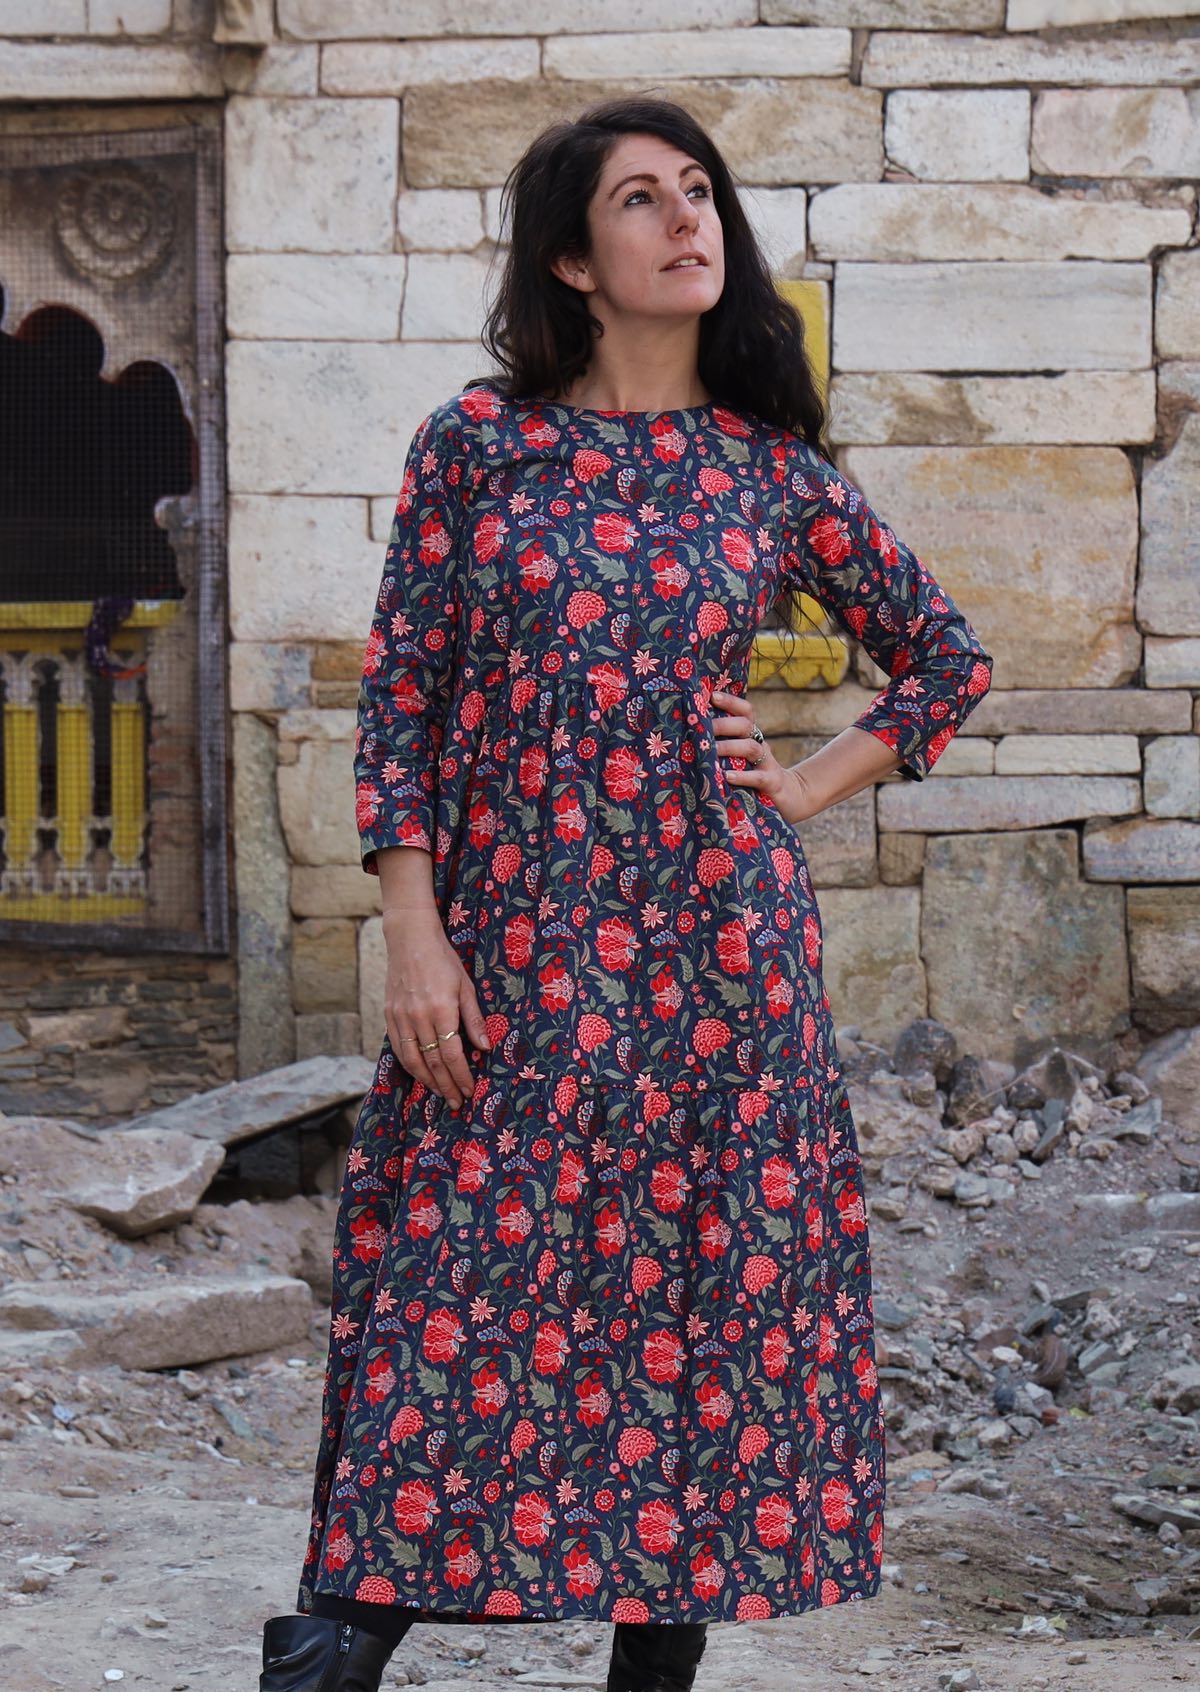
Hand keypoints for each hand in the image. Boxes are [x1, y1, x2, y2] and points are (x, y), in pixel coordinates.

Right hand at [382, 908, 490, 1109]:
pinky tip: (420, 1075)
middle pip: (432, 1062)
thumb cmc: (443, 960)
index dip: (461, 1076)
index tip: (470, 1090)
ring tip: (441, 1094)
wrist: (409, 940)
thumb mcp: (465, 986)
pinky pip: (398, 1049)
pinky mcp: (389, 1015)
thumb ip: (474, 1019)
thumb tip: (485, 1048)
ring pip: (413, 1060)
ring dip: (427, 1081)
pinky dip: (410, 1066)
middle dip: (446, 1085)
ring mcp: (400, 1017)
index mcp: (441, 1009)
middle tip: (457, 1102)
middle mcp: (418, 1017)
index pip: (452, 1054)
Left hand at [709, 687, 819, 825]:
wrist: (789, 797)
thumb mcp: (741, 758)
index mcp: (751, 737)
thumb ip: (723, 746)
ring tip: (712, 750)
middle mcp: (760, 745)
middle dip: (724, 724)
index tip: (713, 696)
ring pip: (751, 748)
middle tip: (704, 727)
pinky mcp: (772, 783)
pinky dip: (743, 776)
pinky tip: (727, 777)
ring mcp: (767, 763)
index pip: (745, 712)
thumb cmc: (754, 775)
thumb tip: (691, 736)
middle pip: (746, 726)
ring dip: (730, 747)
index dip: (731, 702)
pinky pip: (758, 777)